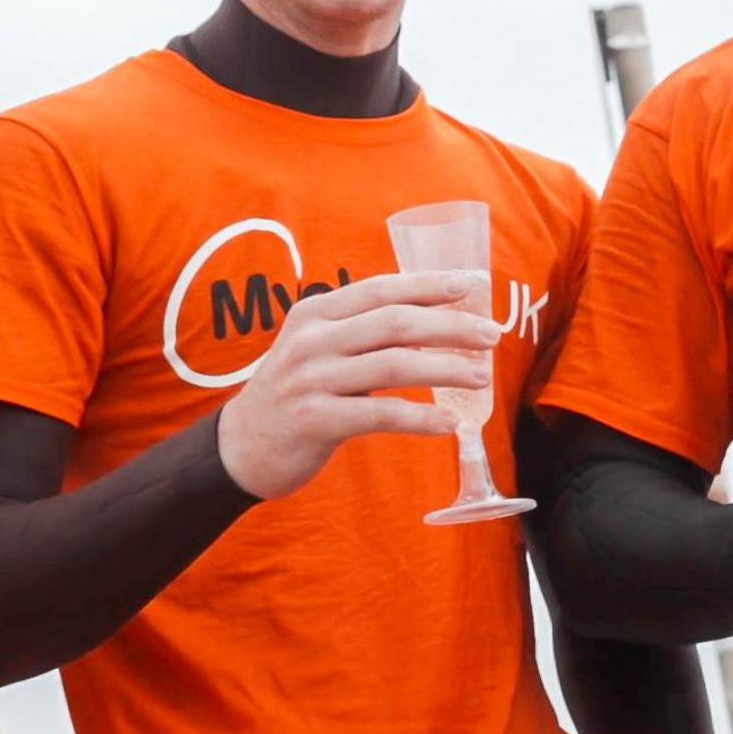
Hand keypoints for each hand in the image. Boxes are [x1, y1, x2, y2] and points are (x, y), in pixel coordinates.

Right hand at [214, 271, 497, 499]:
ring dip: (446, 369)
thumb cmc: (295, 393)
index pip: (382, 289)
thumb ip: (361, 331)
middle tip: (491, 335)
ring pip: (395, 366)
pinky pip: (381, 415)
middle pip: (396, 323)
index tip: (471, 286)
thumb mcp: (317, 348)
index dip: (429, 286)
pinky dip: (421, 419)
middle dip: (451, 327)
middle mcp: (312, 340)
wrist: (241, 447)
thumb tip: (434, 318)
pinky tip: (450, 423)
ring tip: (480, 377)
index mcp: (315, 313)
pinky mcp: (315, 421)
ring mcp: (312, 379)